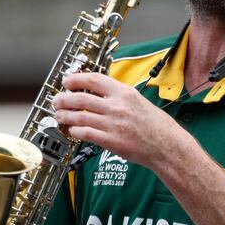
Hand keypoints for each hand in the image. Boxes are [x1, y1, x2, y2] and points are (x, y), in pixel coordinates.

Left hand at [53, 73, 183, 169]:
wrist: (167, 146)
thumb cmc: (156, 125)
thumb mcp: (139, 101)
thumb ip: (119, 96)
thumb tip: (98, 93)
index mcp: (125, 93)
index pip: (94, 79)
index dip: (76, 79)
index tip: (67, 81)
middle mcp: (118, 106)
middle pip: (81, 98)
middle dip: (64, 98)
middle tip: (57, 100)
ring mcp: (113, 124)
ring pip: (79, 116)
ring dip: (65, 116)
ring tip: (59, 116)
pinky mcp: (110, 141)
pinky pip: (85, 133)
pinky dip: (75, 131)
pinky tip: (72, 130)